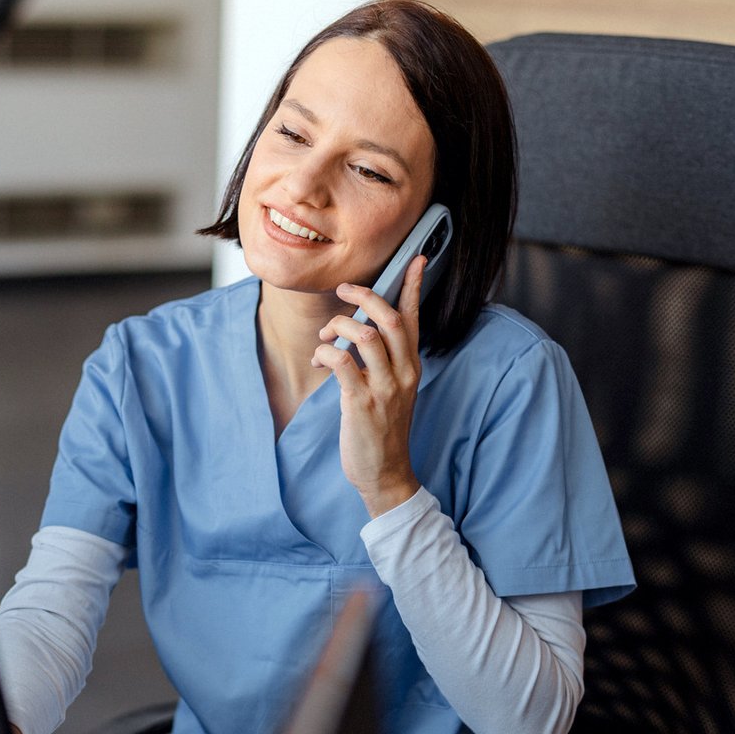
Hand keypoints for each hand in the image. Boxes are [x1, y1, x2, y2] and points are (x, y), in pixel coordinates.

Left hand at [313, 255, 426, 516]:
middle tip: (343, 291)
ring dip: (338, 327)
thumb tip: (358, 331)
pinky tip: (319, 358)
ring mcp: (385, 388)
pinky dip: (326, 353)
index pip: (415, 319)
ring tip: (325, 337)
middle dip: (364, 297)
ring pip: (365, 336)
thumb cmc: (383, 430)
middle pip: (391, 319)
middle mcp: (404, 373)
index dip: (414, 287)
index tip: (415, 259)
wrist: (386, 474)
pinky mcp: (362, 403)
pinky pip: (342, 363)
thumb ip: (383, 361)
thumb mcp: (392, 391)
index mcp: (412, 367)